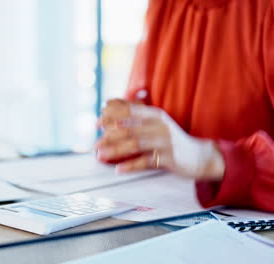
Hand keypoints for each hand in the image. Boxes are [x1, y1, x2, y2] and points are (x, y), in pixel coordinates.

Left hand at [95, 99, 224, 180]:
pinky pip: (146, 161)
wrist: (199, 156)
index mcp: (154, 114)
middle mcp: (159, 125)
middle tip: (95, 144)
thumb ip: (133, 113)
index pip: (129, 110)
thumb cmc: (169, 139)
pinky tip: (118, 169)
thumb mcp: (154, 122)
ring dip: (115, 150)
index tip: (96, 122)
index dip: (111, 115)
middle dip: (109, 136)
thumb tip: (107, 103)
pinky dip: (130, 165)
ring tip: (101, 156)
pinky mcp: (169, 158)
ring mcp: (165, 141)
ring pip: (135, 144)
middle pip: (129, 128)